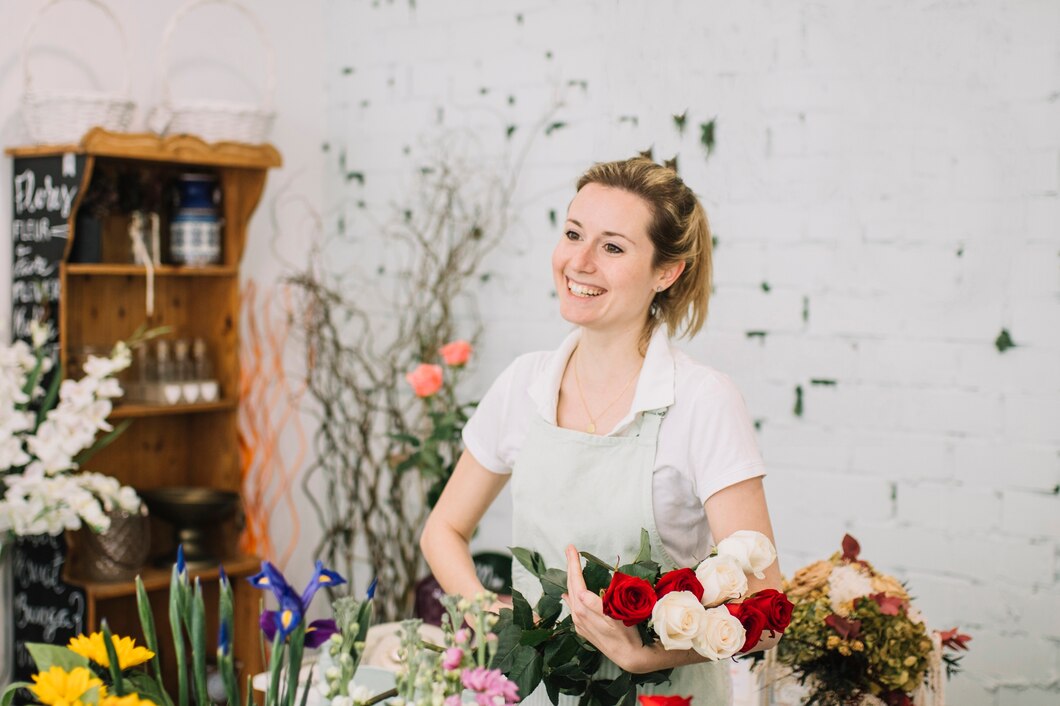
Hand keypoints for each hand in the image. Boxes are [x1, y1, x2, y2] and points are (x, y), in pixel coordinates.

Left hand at [562, 544, 650, 672]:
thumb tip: (579, 593)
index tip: (571, 548)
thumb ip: (595, 604)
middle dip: (570, 567)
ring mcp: (579, 623)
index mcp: (584, 609)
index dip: (573, 563)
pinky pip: (573, 608)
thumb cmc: (626, 632)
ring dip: (571, 580)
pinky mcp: (583, 629)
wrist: (629, 655)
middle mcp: (578, 615)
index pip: (576, 580)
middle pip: (571, 586)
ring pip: (571, 596)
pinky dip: (570, 597)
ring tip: (571, 567)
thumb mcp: (615, 616)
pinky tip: (568, 594)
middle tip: (569, 550)